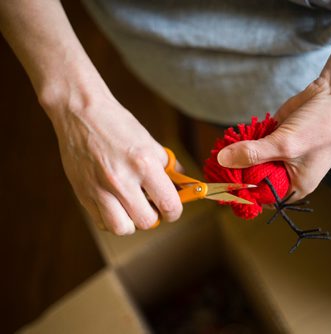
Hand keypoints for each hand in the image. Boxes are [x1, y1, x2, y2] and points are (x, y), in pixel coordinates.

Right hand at [49, 93, 182, 234]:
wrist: (80, 113)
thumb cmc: (117, 125)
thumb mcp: (150, 142)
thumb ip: (167, 167)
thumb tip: (183, 185)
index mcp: (143, 164)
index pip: (168, 204)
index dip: (175, 212)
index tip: (173, 209)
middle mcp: (121, 180)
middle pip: (147, 221)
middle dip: (154, 216)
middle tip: (152, 205)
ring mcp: (99, 189)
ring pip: (122, 228)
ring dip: (132, 222)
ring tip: (132, 207)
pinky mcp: (83, 194)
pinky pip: (102, 222)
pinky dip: (112, 219)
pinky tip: (116, 204)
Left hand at [217, 78, 330, 200]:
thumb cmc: (321, 126)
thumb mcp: (285, 144)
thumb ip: (253, 153)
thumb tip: (223, 161)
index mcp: (295, 185)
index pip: (262, 197)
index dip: (241, 192)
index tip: (220, 183)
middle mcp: (287, 173)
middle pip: (254, 179)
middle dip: (236, 171)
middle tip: (214, 164)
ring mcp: (280, 153)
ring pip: (252, 159)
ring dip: (237, 154)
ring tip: (220, 148)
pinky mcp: (275, 135)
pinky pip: (254, 142)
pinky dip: (244, 139)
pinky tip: (232, 137)